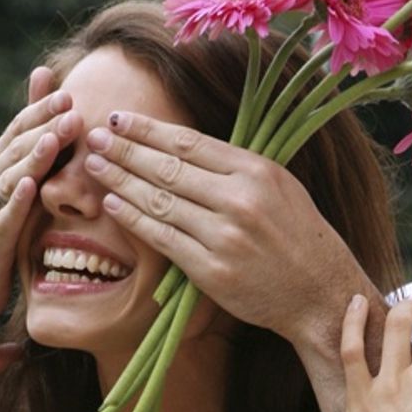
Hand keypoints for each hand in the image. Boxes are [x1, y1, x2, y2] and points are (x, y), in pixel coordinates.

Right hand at [0, 67, 75, 382]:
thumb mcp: (16, 200)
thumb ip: (32, 167)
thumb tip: (55, 131)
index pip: (17, 133)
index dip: (40, 110)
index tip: (68, 91)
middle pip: (14, 148)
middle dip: (42, 124)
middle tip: (71, 104)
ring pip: (8, 178)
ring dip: (33, 156)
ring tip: (55, 136)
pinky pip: (3, 221)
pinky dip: (15, 201)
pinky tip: (31, 186)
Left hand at [82, 112, 371, 343]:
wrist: (319, 293)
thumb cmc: (299, 237)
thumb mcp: (279, 186)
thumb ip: (236, 167)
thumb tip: (187, 145)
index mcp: (256, 171)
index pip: (188, 143)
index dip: (147, 129)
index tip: (117, 117)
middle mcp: (239, 200)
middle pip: (167, 168)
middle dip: (124, 149)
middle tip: (92, 135)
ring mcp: (223, 237)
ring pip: (159, 201)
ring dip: (120, 181)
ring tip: (94, 166)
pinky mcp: (212, 271)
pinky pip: (162, 239)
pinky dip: (134, 220)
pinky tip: (113, 204)